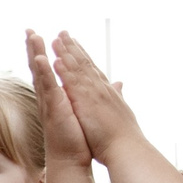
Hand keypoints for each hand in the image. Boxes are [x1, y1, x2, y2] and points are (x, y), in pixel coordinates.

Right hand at [26, 31, 90, 167]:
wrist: (71, 159)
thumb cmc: (76, 139)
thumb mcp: (84, 112)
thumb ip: (89, 97)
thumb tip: (110, 85)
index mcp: (56, 97)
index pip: (48, 71)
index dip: (44, 54)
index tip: (42, 36)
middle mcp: (48, 97)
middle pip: (38, 68)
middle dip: (34, 48)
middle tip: (29, 30)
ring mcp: (49, 102)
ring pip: (40, 73)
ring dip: (35, 53)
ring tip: (32, 36)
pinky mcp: (53, 108)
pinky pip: (46, 87)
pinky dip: (43, 71)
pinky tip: (39, 58)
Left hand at [50, 32, 144, 155]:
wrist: (125, 149)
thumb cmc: (121, 135)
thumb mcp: (117, 110)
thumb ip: (116, 94)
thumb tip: (119, 84)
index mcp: (104, 92)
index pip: (92, 70)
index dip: (83, 55)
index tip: (75, 43)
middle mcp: (100, 88)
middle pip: (85, 63)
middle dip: (73, 47)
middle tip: (63, 32)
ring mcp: (94, 94)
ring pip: (79, 69)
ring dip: (67, 53)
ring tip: (56, 38)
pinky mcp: (87, 103)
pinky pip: (73, 84)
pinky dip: (66, 71)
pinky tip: (56, 60)